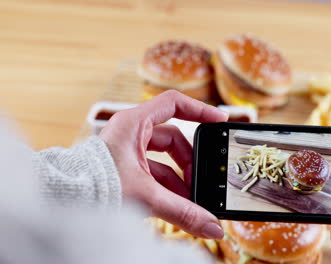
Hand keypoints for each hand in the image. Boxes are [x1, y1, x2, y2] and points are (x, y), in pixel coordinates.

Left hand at [100, 90, 227, 238]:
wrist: (63, 201)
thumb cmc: (94, 187)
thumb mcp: (145, 196)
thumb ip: (182, 211)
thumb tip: (211, 226)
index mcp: (134, 124)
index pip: (174, 104)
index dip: (199, 110)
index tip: (219, 121)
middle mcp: (131, 132)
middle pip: (174, 138)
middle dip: (189, 162)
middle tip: (203, 179)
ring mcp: (128, 150)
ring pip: (165, 159)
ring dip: (180, 179)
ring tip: (191, 200)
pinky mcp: (126, 167)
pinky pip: (155, 172)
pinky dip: (167, 187)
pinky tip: (177, 205)